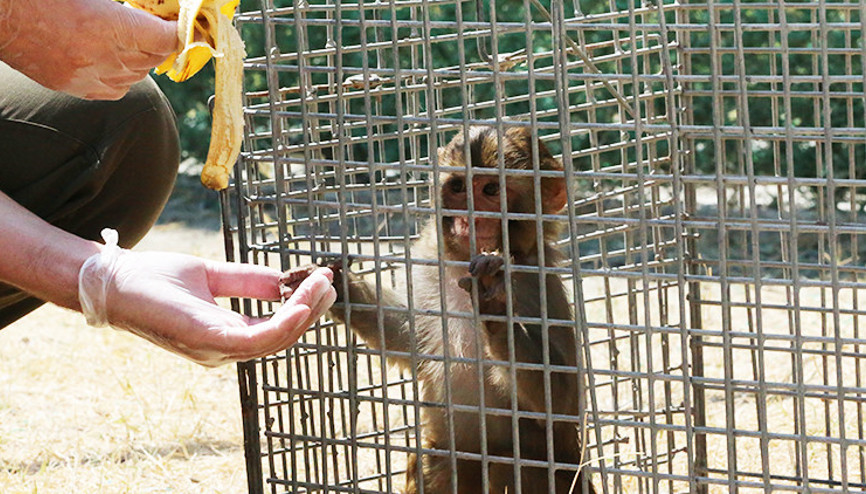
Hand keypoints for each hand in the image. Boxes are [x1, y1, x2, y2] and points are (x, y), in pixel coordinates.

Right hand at [0, 0, 178, 99]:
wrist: (2, 16)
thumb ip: (124, 11)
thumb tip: (151, 17)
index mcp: (109, 26)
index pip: (164, 39)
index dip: (176, 32)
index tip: (178, 26)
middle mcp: (103, 56)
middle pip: (153, 58)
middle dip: (158, 43)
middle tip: (155, 28)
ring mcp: (89, 76)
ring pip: (138, 76)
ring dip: (141, 60)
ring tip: (130, 42)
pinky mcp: (75, 88)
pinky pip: (116, 90)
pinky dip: (123, 77)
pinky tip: (115, 61)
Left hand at [95, 250, 335, 365]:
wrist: (112, 280)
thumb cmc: (153, 280)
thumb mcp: (211, 275)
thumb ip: (246, 281)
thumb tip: (283, 280)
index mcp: (225, 335)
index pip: (275, 327)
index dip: (302, 306)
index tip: (322, 279)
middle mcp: (224, 350)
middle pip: (282, 336)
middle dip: (311, 309)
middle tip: (330, 282)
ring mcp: (217, 350)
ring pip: (276, 340)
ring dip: (304, 313)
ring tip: (321, 286)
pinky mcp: (208, 342)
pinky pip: (258, 340)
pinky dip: (284, 323)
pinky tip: (300, 302)